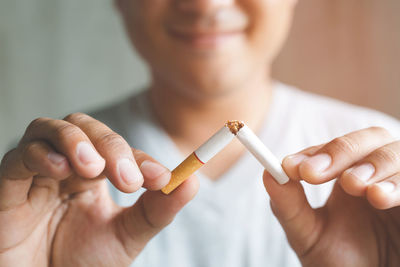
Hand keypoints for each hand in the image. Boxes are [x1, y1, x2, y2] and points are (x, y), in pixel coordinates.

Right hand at [0, 113, 197, 266]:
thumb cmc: (83, 264)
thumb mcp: (127, 235)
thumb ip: (157, 210)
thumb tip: (192, 181)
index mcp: (94, 175)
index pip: (119, 150)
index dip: (140, 158)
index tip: (161, 179)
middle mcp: (66, 167)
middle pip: (85, 127)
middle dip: (110, 146)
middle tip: (128, 179)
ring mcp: (37, 173)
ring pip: (50, 129)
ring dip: (76, 141)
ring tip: (92, 167)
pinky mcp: (9, 188)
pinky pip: (18, 157)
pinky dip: (41, 155)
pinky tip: (61, 169)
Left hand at [263, 127, 399, 266]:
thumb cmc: (342, 264)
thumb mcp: (310, 236)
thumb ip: (290, 207)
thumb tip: (268, 174)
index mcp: (350, 178)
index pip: (335, 149)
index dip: (314, 152)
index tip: (291, 167)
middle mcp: (379, 175)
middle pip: (370, 138)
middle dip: (341, 150)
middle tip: (315, 173)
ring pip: (396, 152)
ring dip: (373, 163)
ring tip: (354, 186)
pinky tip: (380, 197)